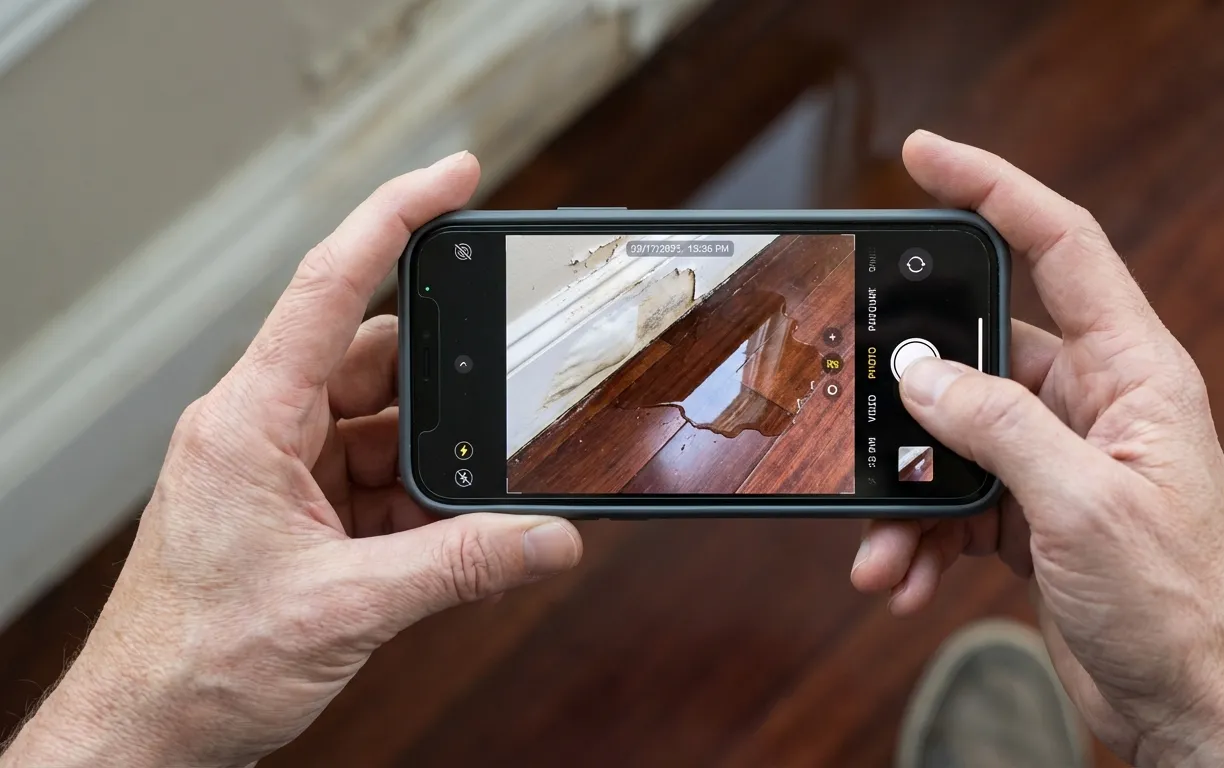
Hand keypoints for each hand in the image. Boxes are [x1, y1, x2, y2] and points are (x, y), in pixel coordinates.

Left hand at [1, 152, 582, 767]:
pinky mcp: (297, 510)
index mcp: (250, 420)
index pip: (330, 287)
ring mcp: (280, 469)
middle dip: (447, 385)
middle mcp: (262, 428)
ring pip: (383, 425)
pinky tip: (449, 534)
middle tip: (506, 400)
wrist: (147, 732)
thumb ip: (459, 567)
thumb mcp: (344, 609)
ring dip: (435, 460)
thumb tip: (548, 540)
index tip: (455, 177)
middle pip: (376, 360)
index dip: (396, 217)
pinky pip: (377, 478)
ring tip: (476, 499)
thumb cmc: (195, 664)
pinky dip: (421, 502)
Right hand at [850, 132, 1223, 765]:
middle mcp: (1092, 404)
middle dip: (913, 396)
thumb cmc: (1180, 606)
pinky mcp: (1030, 513)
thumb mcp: (1085, 505)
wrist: (1191, 706)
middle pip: (979, 355)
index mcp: (1132, 372)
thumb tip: (924, 374)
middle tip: (859, 412)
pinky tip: (901, 576)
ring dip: (908, 493)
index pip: (1061, 246)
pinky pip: (954, 501)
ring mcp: (1056, 459)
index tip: (925, 158)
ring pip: (952, 440)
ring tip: (882, 545)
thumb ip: (999, 426)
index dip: (993, 189)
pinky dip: (919, 537)